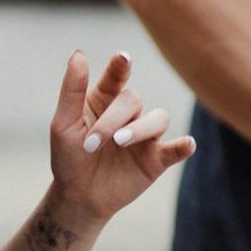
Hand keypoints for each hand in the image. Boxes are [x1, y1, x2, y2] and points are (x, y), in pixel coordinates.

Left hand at [48, 48, 195, 230]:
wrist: (78, 196)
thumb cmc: (69, 157)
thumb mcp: (63, 124)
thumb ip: (72, 90)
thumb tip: (79, 53)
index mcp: (105, 98)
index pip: (117, 75)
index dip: (120, 65)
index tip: (122, 58)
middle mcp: (128, 113)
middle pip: (132, 100)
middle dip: (112, 120)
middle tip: (92, 144)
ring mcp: (145, 135)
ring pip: (158, 118)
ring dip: (141, 128)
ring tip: (121, 142)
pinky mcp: (156, 159)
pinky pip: (175, 149)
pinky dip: (184, 145)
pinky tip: (187, 144)